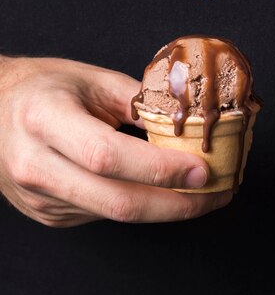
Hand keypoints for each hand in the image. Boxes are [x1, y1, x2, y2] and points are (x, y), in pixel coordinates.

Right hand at [0, 57, 230, 226]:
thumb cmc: (44, 88)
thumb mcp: (91, 79)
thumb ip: (139, 101)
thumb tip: (188, 122)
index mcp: (44, 119)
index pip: (108, 155)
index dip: (160, 168)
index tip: (202, 168)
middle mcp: (36, 164)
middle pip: (116, 201)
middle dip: (177, 204)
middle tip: (217, 193)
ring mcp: (40, 197)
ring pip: (114, 214)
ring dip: (165, 207)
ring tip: (202, 192)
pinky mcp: (48, 214)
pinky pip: (103, 214)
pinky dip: (140, 205)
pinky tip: (161, 191)